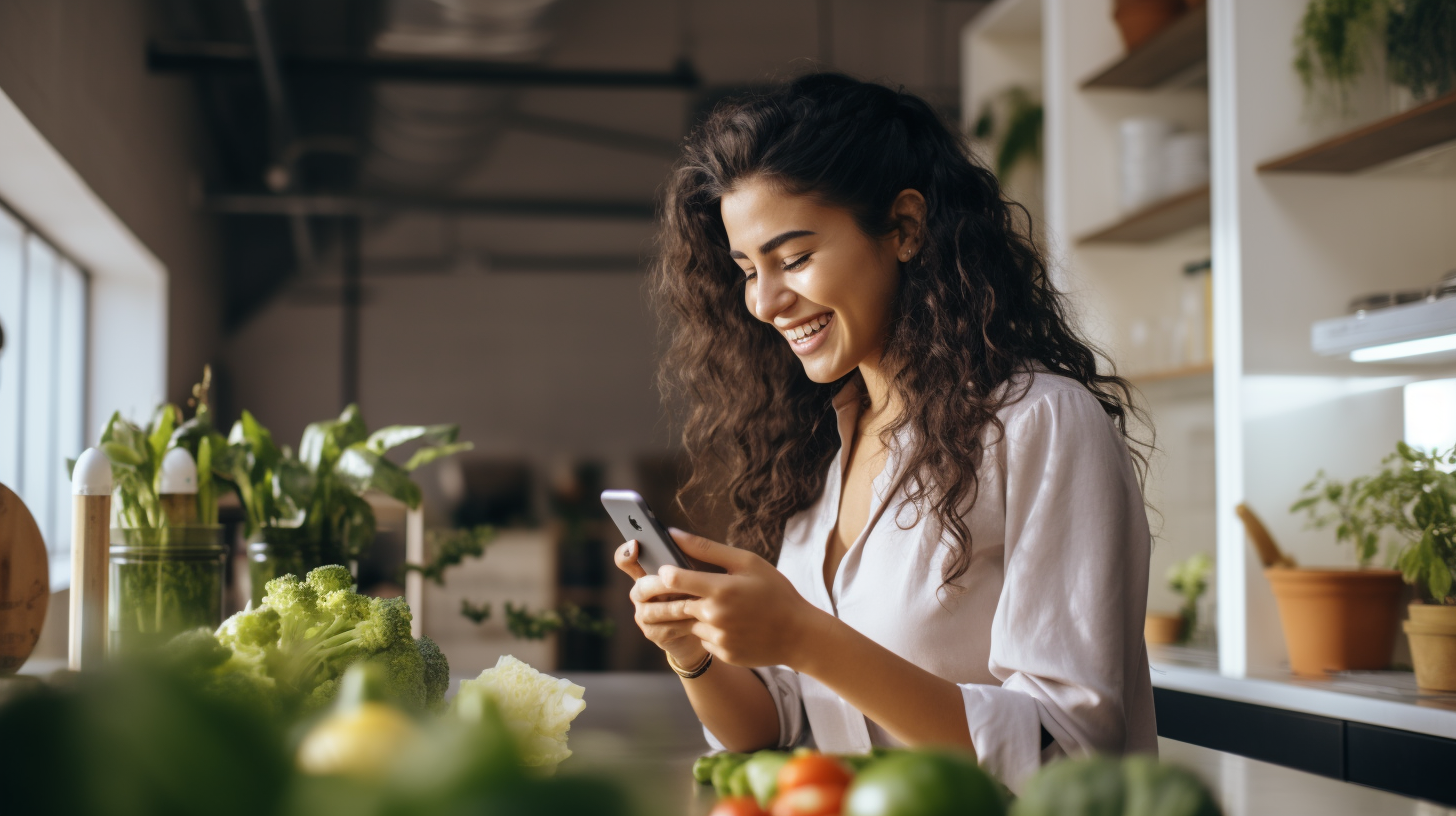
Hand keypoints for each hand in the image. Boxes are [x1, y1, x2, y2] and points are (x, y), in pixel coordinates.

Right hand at [615, 539, 709, 666]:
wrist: (716, 626)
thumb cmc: (707, 591)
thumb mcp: (703, 569)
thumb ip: (689, 552)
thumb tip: (674, 533)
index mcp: (648, 571)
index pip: (625, 559)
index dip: (626, 553)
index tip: (635, 545)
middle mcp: (642, 592)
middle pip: (640, 587)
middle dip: (661, 586)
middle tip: (679, 582)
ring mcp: (645, 614)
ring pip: (651, 611)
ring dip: (676, 606)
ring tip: (698, 601)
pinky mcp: (654, 634)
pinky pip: (663, 629)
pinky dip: (682, 624)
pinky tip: (699, 620)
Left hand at [657, 529, 827, 668]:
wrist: (798, 634)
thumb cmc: (775, 592)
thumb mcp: (747, 562)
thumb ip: (707, 549)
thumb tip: (672, 534)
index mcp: (720, 589)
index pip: (672, 580)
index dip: (666, 574)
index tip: (670, 571)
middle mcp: (714, 616)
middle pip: (675, 603)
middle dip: (678, 595)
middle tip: (694, 590)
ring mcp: (718, 638)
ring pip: (688, 623)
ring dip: (695, 615)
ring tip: (722, 607)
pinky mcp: (722, 654)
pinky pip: (703, 639)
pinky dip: (709, 631)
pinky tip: (731, 625)